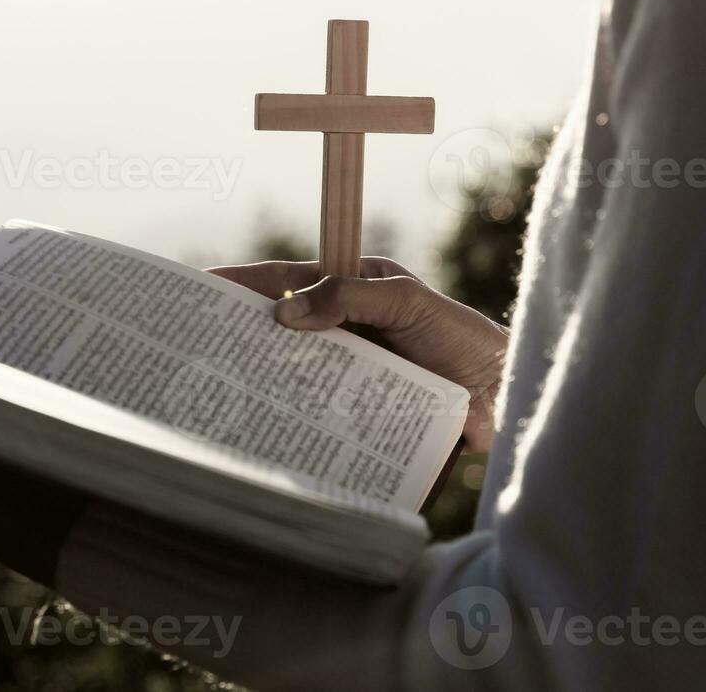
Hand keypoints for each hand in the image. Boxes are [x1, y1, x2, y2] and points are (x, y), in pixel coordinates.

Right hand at [206, 258, 507, 451]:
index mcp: (353, 288)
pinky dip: (296, 415)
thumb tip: (284, 313)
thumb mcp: (407, 302)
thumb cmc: (463, 337)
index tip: (205, 288)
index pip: (289, 279)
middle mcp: (346, 328)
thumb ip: (350, 297)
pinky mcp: (360, 410)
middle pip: (283, 328)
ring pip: (295, 372)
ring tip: (223, 390)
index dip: (245, 283)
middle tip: (199, 345)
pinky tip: (271, 426)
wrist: (506, 394)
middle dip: (242, 334)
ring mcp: (351, 371)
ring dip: (264, 379)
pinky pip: (319, 410)